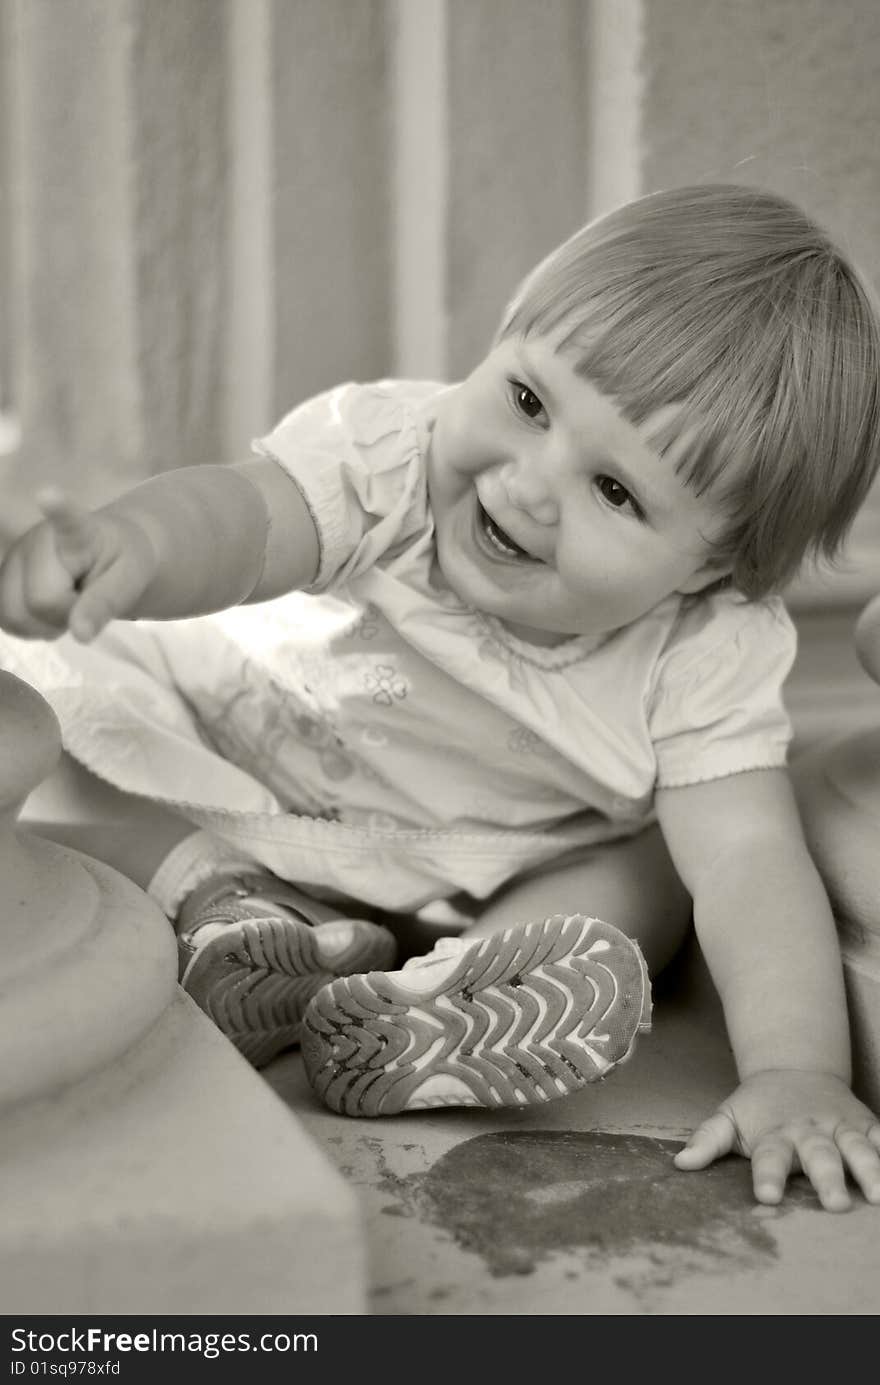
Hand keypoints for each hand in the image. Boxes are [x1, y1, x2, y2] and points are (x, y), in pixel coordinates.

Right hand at [0, 488, 158, 641]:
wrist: (105, 553)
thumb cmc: (119, 562)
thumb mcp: (129, 581)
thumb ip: (105, 604)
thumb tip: (80, 635)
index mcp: (79, 532)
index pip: (68, 520)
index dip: (58, 510)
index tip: (48, 494)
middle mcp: (35, 540)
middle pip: (40, 600)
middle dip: (65, 614)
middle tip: (84, 599)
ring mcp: (13, 558)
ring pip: (16, 616)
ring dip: (45, 624)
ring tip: (66, 603)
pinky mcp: (2, 578)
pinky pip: (7, 621)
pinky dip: (30, 628)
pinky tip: (47, 613)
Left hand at [674, 1069, 879, 1210]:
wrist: (795, 1067)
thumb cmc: (758, 1106)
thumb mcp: (728, 1118)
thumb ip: (707, 1141)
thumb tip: (679, 1164)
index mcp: (775, 1133)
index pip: (769, 1157)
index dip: (767, 1176)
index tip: (767, 1196)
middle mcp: (811, 1131)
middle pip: (819, 1155)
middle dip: (827, 1178)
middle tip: (834, 1205)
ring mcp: (841, 1127)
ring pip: (859, 1148)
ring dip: (871, 1170)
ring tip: (879, 1197)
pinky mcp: (866, 1124)